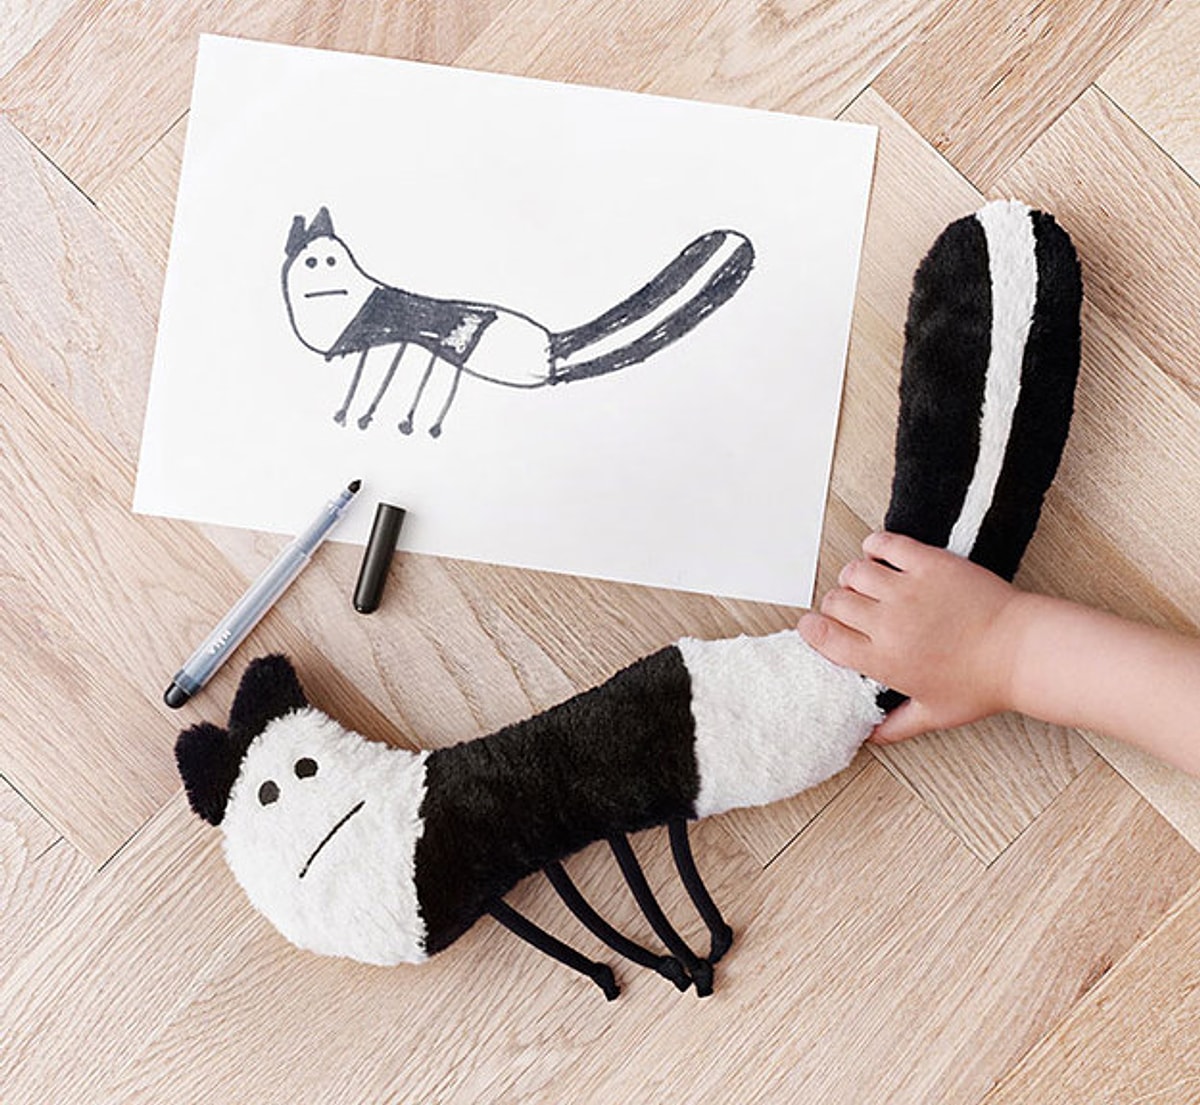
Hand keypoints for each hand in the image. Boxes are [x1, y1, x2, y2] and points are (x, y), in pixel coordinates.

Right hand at [797, 532, 1027, 742]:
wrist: (1024, 651)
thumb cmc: (984, 682)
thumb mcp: (936, 714)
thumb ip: (896, 726)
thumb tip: (871, 736)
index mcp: (883, 659)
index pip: (823, 636)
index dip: (812, 629)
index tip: (815, 628)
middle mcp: (889, 622)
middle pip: (834, 602)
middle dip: (836, 606)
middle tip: (852, 611)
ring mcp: (908, 590)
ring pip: (853, 572)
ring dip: (854, 578)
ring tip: (869, 586)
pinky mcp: (928, 564)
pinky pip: (884, 544)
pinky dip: (875, 547)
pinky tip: (881, 556)